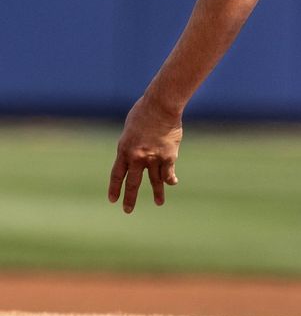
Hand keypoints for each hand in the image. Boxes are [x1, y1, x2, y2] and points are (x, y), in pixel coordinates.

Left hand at [108, 95, 183, 212]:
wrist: (161, 106)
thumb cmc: (144, 110)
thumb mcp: (130, 128)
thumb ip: (132, 142)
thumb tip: (136, 150)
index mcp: (124, 150)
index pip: (117, 174)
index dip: (115, 188)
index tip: (113, 200)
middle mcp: (137, 158)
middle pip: (133, 183)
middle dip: (130, 198)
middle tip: (128, 210)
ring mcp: (153, 159)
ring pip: (155, 181)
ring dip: (157, 193)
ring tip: (158, 203)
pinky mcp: (169, 156)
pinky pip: (168, 173)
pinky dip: (170, 179)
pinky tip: (172, 183)